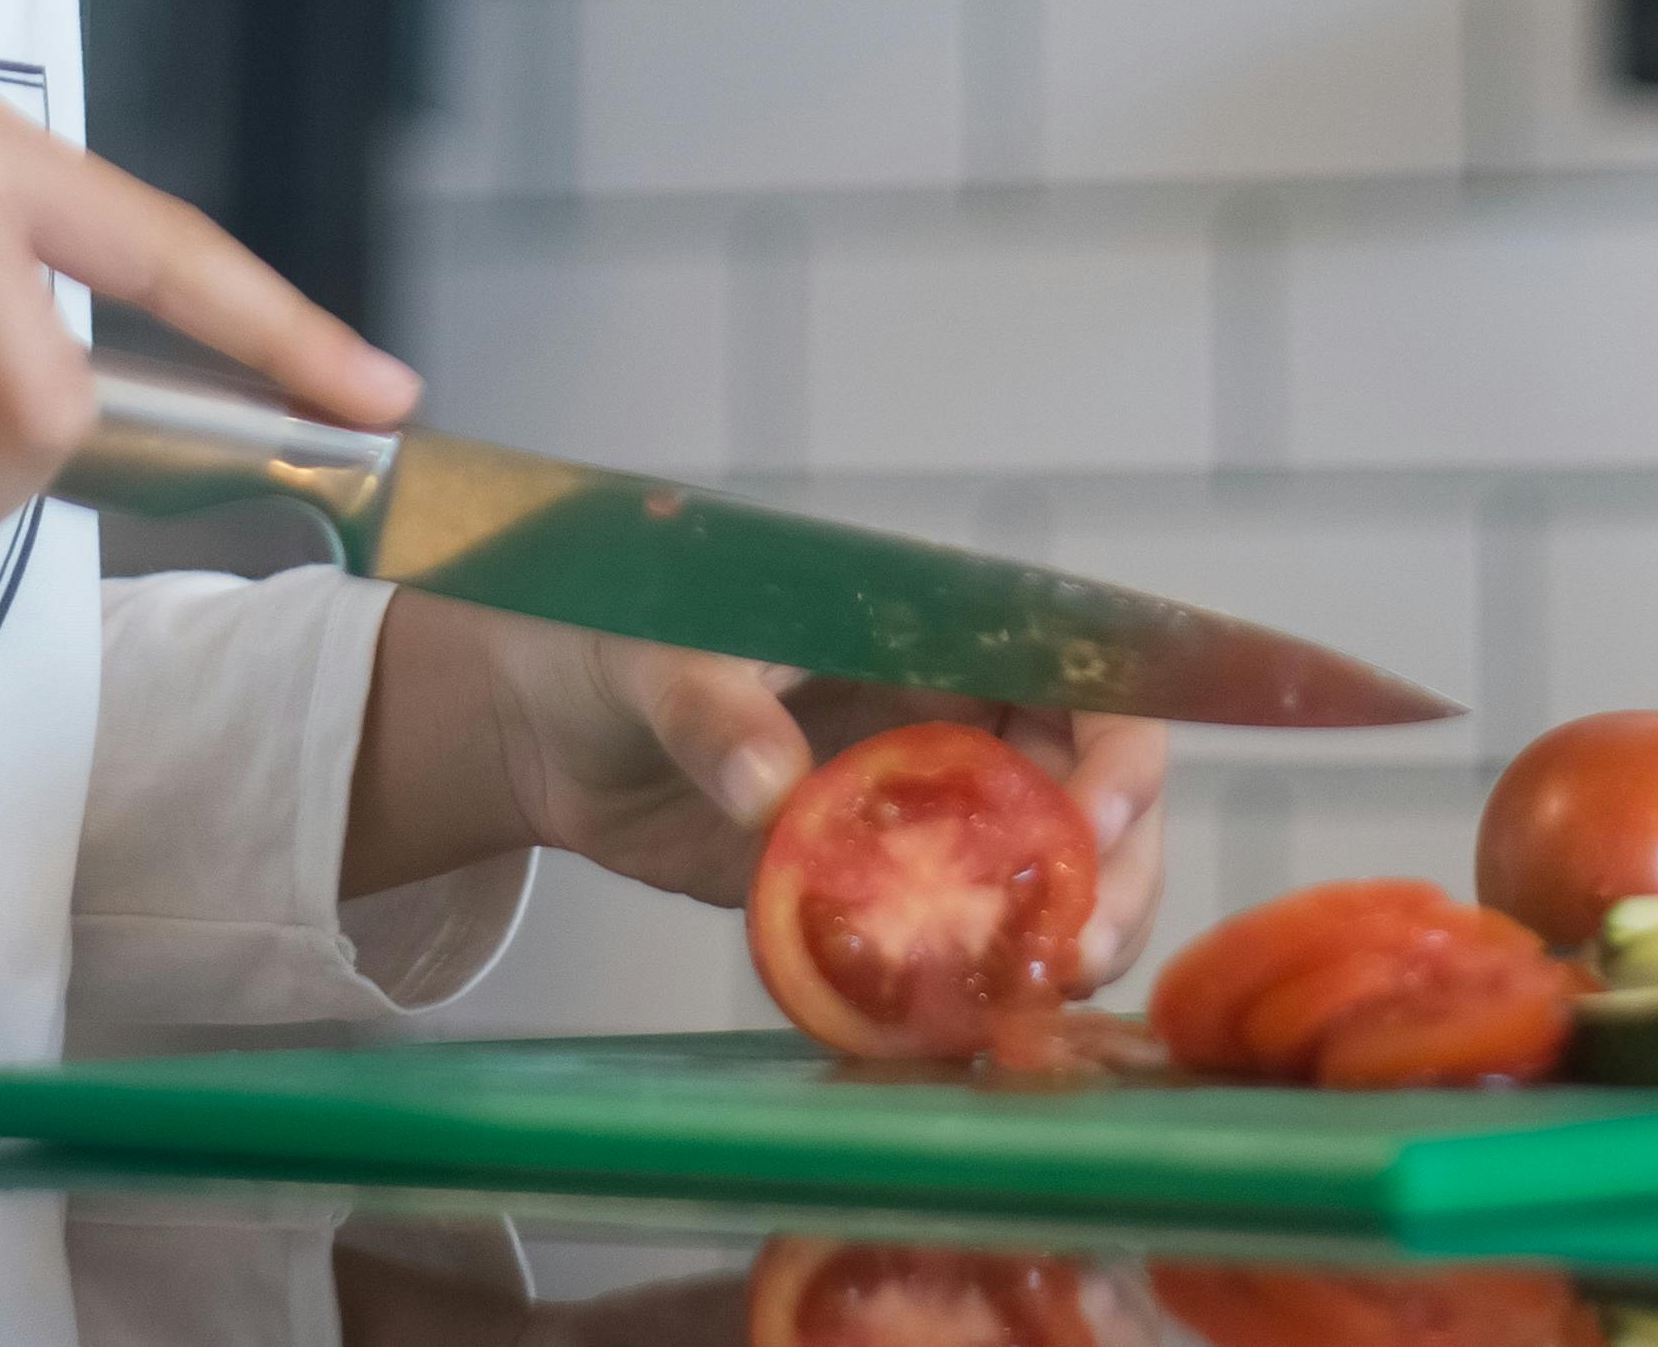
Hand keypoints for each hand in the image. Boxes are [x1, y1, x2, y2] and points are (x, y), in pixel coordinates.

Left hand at [349, 590, 1172, 988]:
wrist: (543, 724)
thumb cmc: (613, 639)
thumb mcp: (659, 654)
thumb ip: (714, 711)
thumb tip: (770, 790)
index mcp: (931, 632)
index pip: (1075, 671)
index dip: (1114, 743)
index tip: (1095, 819)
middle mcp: (950, 719)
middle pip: (1089, 789)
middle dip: (1111, 868)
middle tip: (1079, 946)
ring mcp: (919, 812)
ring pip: (1044, 871)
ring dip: (1065, 933)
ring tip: (1041, 994)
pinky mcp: (873, 891)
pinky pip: (956, 934)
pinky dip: (980, 979)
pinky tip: (973, 1024)